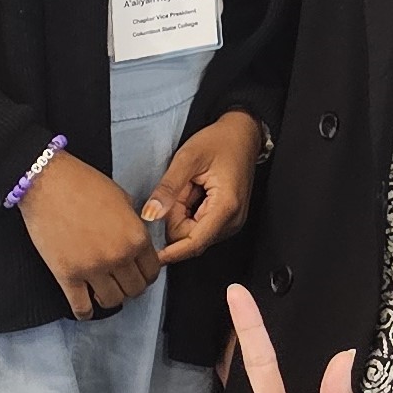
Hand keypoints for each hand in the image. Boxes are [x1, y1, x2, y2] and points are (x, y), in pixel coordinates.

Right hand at [20, 152, 160, 316]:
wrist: (46, 181)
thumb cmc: (83, 183)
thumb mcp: (122, 198)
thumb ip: (133, 225)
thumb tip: (136, 241)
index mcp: (136, 237)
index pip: (152, 272)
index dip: (145, 274)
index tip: (137, 273)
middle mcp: (119, 257)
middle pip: (135, 290)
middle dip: (129, 287)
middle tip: (120, 281)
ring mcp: (93, 269)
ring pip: (112, 302)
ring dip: (109, 298)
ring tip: (102, 290)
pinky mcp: (67, 276)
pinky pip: (82, 307)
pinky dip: (85, 312)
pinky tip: (85, 308)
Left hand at [144, 111, 261, 263]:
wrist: (242, 135)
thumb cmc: (219, 142)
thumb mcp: (187, 158)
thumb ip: (168, 188)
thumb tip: (150, 215)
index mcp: (226, 207)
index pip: (194, 242)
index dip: (171, 252)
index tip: (151, 257)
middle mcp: (232, 221)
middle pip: (190, 237)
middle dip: (176, 216)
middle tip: (182, 187)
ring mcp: (231, 222)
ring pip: (192, 232)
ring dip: (182, 213)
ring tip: (191, 186)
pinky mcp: (226, 220)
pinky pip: (198, 226)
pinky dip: (189, 212)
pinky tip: (195, 192)